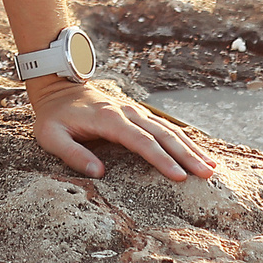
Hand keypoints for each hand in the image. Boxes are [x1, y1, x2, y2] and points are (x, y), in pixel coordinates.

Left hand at [30, 78, 216, 181]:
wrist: (56, 86)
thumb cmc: (52, 116)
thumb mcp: (51, 136)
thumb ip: (73, 155)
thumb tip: (100, 173)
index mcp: (107, 119)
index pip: (141, 141)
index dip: (161, 159)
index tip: (180, 176)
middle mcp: (126, 112)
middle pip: (162, 134)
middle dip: (186, 155)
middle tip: (208, 174)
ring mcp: (133, 111)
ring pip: (168, 129)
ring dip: (190, 147)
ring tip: (211, 166)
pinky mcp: (136, 114)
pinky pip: (164, 126)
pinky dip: (183, 138)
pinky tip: (197, 150)